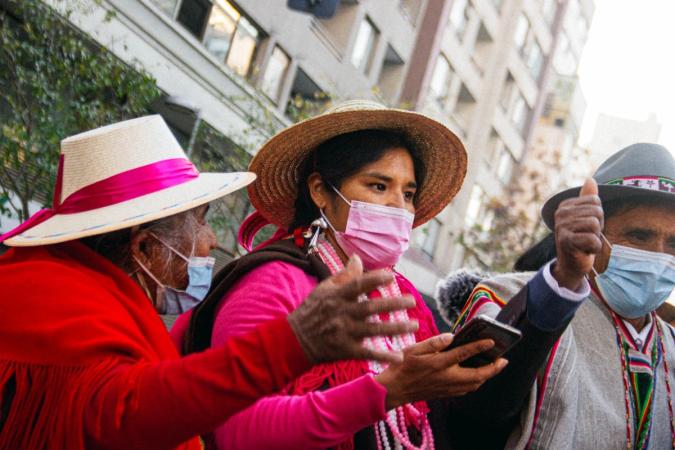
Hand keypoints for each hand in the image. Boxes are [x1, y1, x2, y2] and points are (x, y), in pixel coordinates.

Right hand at [288, 255, 418, 364]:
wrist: (295, 339)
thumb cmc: (312, 310)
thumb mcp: (324, 289)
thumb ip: (344, 275)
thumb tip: (358, 258)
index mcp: (337, 296)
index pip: (358, 285)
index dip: (375, 280)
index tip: (391, 277)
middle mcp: (342, 313)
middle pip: (370, 308)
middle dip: (393, 304)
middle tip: (412, 301)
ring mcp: (344, 333)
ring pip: (374, 330)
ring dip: (395, 328)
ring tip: (414, 325)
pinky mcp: (345, 350)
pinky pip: (367, 353)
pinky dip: (383, 355)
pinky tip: (399, 356)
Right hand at [374, 334, 507, 408]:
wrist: (394, 389)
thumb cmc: (402, 366)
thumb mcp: (413, 349)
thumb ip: (433, 342)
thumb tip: (451, 336)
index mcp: (438, 363)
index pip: (463, 353)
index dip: (479, 346)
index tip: (492, 341)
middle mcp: (446, 377)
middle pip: (477, 374)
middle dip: (493, 368)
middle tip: (504, 360)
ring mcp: (447, 387)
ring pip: (474, 384)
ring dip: (487, 376)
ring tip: (494, 367)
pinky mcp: (445, 393)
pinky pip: (467, 390)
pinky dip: (477, 383)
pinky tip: (477, 376)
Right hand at [553, 178, 603, 290]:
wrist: (571, 265)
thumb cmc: (581, 240)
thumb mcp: (586, 217)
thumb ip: (587, 198)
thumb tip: (590, 179)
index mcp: (565, 205)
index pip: (595, 201)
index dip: (598, 216)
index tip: (587, 227)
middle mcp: (561, 213)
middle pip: (597, 212)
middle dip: (598, 227)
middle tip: (586, 236)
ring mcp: (562, 227)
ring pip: (595, 224)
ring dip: (596, 238)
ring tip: (585, 243)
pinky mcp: (566, 241)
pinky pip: (592, 239)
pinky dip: (594, 248)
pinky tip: (584, 251)